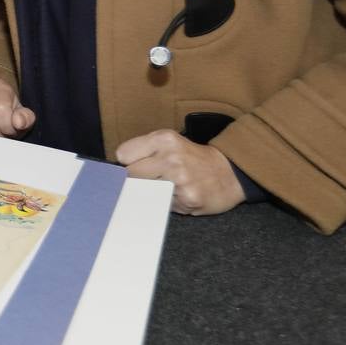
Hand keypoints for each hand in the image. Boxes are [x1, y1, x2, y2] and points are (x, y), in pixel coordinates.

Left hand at [115, 130, 245, 215]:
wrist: (229, 172)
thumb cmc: (192, 157)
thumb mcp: (169, 142)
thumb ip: (144, 150)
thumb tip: (116, 168)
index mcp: (163, 139)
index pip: (123, 154)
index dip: (127, 162)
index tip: (135, 165)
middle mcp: (170, 158)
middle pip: (131, 175)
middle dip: (137, 179)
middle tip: (150, 178)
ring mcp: (179, 181)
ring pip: (145, 191)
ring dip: (152, 192)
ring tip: (168, 185)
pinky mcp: (187, 200)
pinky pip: (162, 205)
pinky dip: (167, 203)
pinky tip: (180, 195)